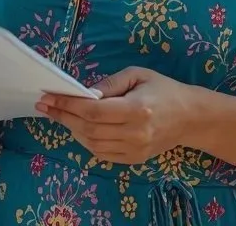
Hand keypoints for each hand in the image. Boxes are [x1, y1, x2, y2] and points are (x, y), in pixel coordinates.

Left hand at [36, 67, 200, 164]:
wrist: (190, 117)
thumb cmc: (162, 89)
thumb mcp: (137, 74)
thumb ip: (109, 84)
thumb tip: (83, 92)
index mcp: (137, 109)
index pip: (92, 110)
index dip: (67, 104)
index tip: (48, 96)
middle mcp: (135, 133)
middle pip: (89, 128)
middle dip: (63, 116)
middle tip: (45, 106)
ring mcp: (135, 150)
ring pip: (92, 144)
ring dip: (72, 130)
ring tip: (60, 115)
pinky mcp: (134, 160)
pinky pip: (102, 154)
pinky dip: (86, 142)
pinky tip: (78, 128)